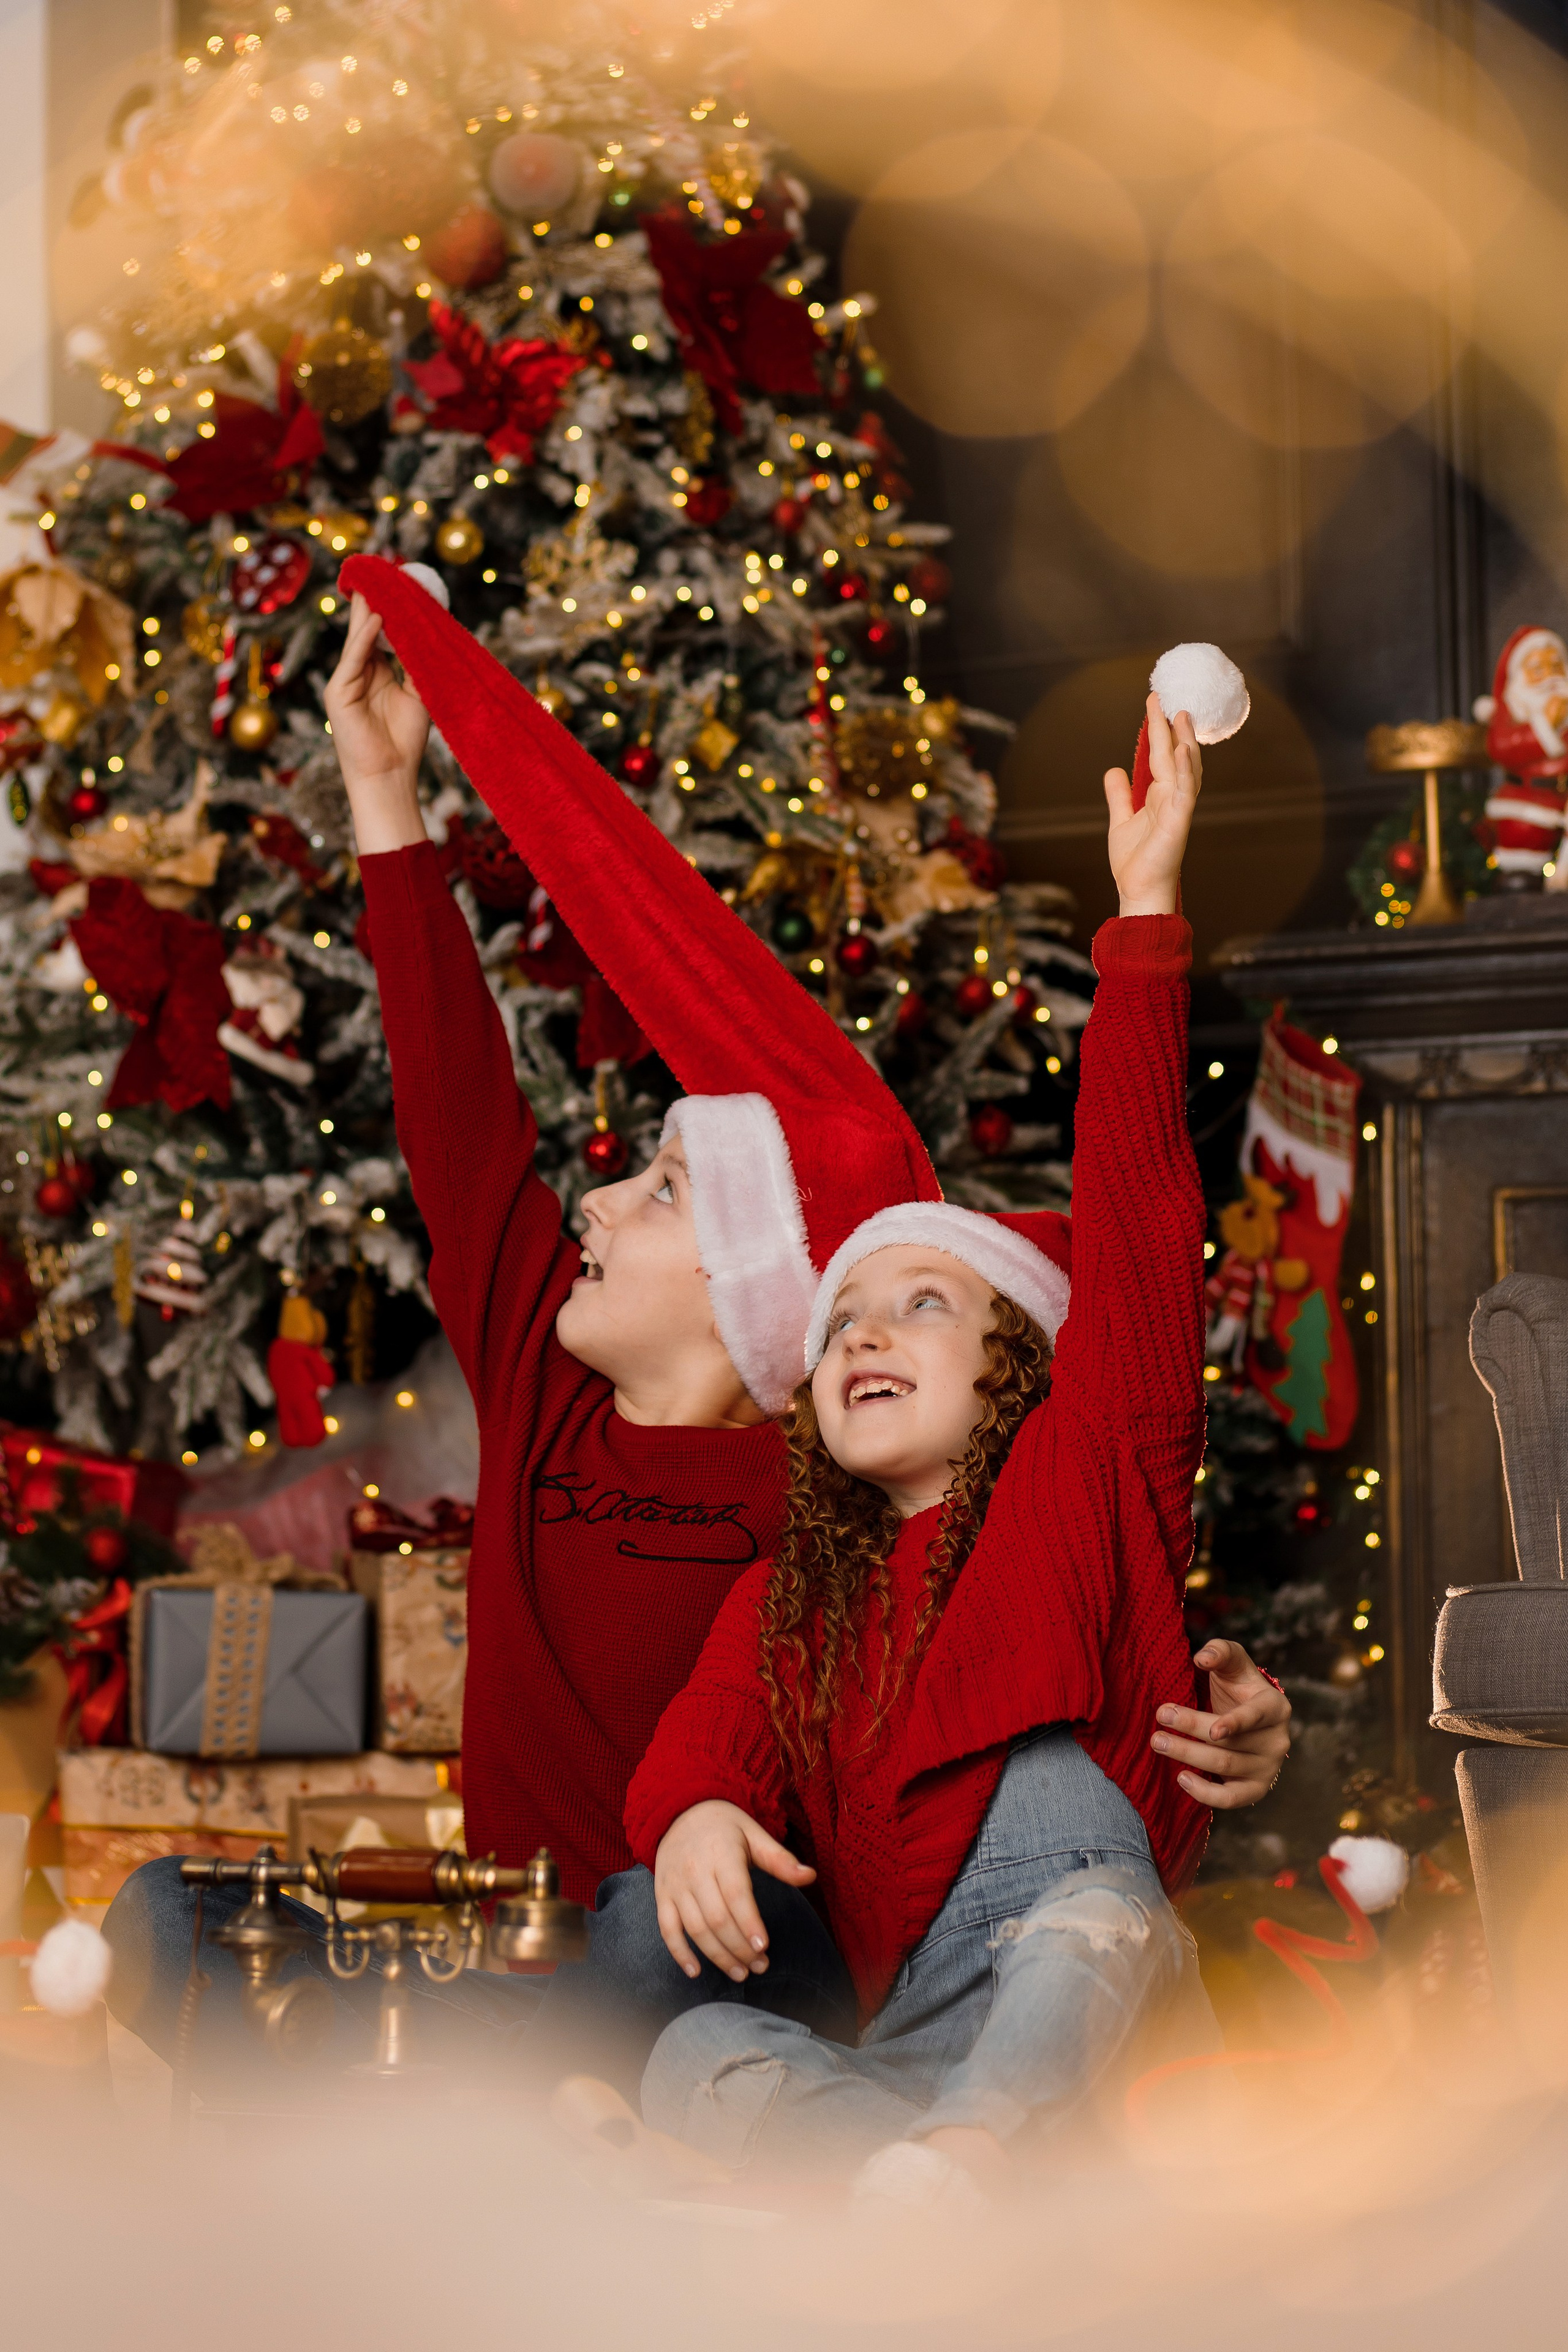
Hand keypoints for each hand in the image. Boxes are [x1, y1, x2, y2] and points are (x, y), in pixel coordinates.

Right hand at [322, 591, 429, 851]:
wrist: (389, 776)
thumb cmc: (404, 740)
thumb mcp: (418, 694)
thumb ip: (416, 664)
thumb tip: (425, 633)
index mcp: (375, 673)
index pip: (380, 634)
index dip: (390, 610)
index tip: (402, 584)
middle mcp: (357, 674)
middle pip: (365, 630)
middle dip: (374, 602)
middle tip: (385, 571)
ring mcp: (345, 682)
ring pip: (357, 640)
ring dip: (369, 612)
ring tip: (380, 584)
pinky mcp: (338, 693)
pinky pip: (352, 659)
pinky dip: (363, 639)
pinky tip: (375, 619)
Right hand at [653, 1799, 815, 1982]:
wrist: (679, 1811)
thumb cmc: (724, 1826)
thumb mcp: (754, 1834)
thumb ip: (780, 1859)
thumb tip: (811, 1876)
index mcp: (722, 1853)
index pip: (736, 1894)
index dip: (749, 1923)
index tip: (764, 1947)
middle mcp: (695, 1871)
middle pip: (717, 1918)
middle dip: (740, 1948)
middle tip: (760, 1965)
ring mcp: (676, 1885)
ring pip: (695, 1929)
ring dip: (717, 1956)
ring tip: (740, 1973)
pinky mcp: (662, 1895)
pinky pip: (667, 1929)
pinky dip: (679, 1953)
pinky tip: (696, 1971)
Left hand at [1104, 692, 1201, 916]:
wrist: (1137, 890)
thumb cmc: (1134, 861)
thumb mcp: (1120, 820)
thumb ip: (1118, 795)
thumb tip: (1114, 770)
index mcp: (1160, 796)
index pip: (1162, 756)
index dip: (1159, 731)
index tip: (1155, 705)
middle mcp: (1172, 798)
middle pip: (1174, 755)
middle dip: (1169, 727)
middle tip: (1163, 698)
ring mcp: (1178, 809)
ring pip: (1185, 768)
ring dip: (1184, 741)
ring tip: (1180, 714)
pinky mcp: (1178, 822)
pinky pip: (1184, 792)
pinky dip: (1183, 771)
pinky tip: (1181, 750)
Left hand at [1151, 1638, 1290, 1809]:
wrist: (1247, 1718)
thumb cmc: (1238, 1687)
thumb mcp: (1232, 1663)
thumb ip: (1220, 1652)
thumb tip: (1202, 1657)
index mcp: (1275, 1707)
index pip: (1256, 1716)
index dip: (1235, 1723)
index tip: (1212, 1729)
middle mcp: (1277, 1740)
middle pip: (1230, 1742)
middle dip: (1192, 1729)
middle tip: (1160, 1715)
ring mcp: (1268, 1768)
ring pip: (1225, 1765)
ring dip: (1188, 1755)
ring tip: (1157, 1741)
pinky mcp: (1255, 1789)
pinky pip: (1231, 1799)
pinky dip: (1205, 1793)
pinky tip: (1181, 1778)